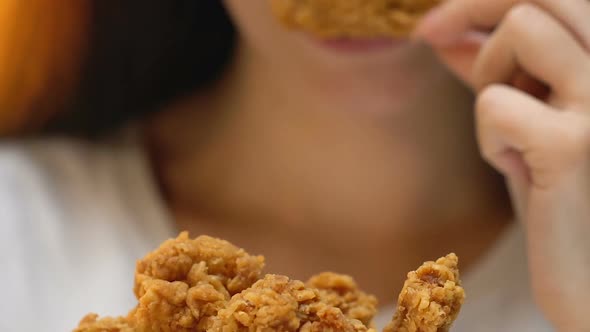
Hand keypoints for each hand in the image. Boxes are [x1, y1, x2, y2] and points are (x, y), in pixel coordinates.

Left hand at [414, 1, 589, 329]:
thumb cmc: (563, 194)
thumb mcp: (532, 117)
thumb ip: (498, 67)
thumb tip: (443, 28)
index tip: (436, 24)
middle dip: (473, 9)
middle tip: (438, 43)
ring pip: (522, 28)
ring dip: (491, 77)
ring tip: (509, 129)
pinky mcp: (576, 145)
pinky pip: (495, 103)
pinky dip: (490, 136)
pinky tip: (517, 171)